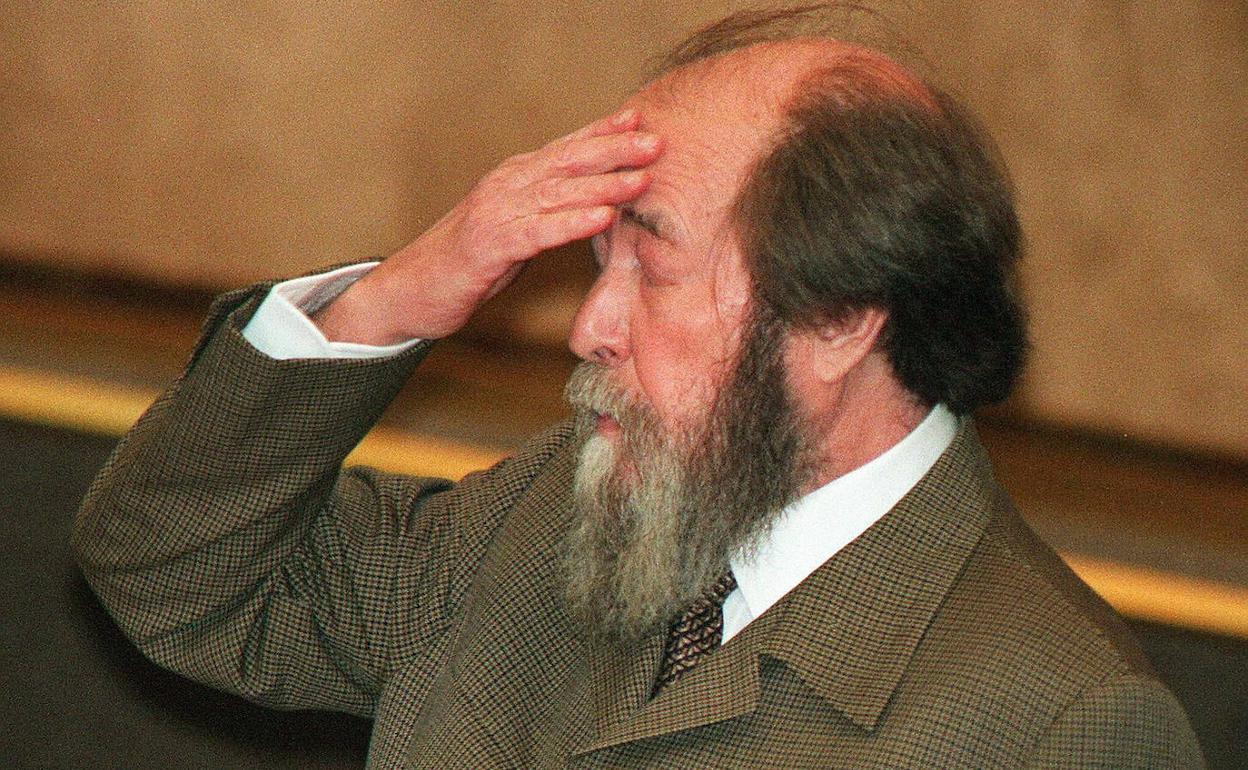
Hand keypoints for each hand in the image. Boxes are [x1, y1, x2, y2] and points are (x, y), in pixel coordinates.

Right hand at [313, 109, 661, 343]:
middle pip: (567, 161)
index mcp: (513, 179)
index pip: (564, 149)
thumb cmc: (466, 264)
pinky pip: (537, 231)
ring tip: (641, 179)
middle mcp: (505, 186)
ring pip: (557, 192)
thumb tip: (593, 208)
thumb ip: (547, 214)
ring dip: (603, 185)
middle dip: (614, 150)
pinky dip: (572, 223)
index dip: (602, 133)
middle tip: (656, 142)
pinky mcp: (488, 245)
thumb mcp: (514, 232)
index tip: (640, 121)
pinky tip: (602, 219)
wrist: (408, 292)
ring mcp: (495, 213)